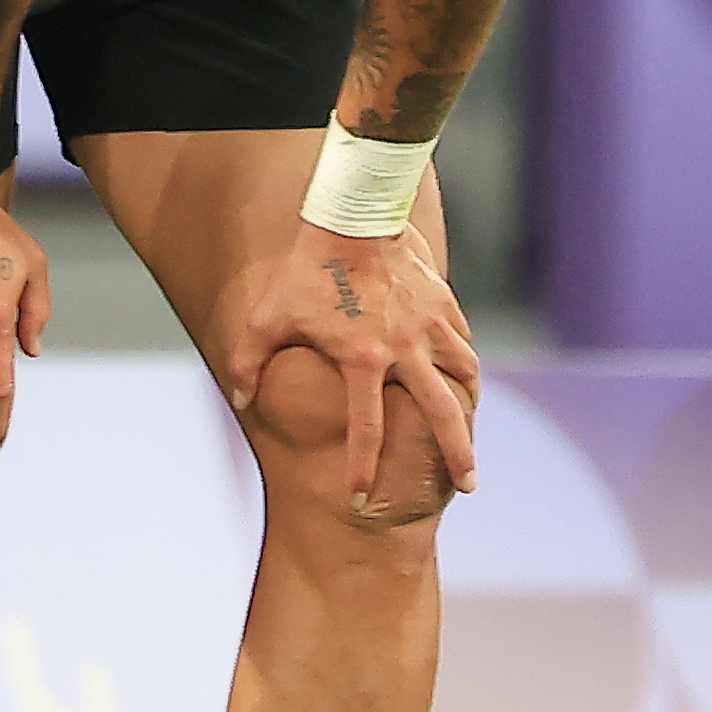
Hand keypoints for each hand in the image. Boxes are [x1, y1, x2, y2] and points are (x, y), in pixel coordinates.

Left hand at [223, 226, 483, 509]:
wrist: (352, 210)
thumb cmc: (304, 266)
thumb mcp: (267, 315)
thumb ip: (248, 363)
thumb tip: (240, 401)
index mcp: (361, 359)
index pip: (366, 429)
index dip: (362, 469)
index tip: (361, 501)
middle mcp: (403, 348)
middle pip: (442, 414)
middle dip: (457, 454)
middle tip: (469, 487)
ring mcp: (428, 324)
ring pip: (463, 377)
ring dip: (470, 410)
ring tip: (471, 435)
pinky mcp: (442, 301)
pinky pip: (462, 343)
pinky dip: (465, 366)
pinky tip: (465, 380)